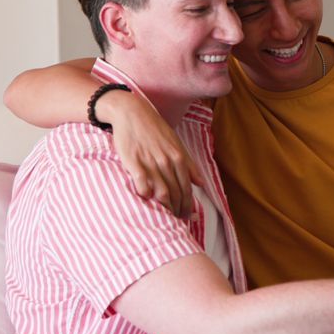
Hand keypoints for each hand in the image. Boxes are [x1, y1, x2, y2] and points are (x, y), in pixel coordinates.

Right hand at [104, 91, 205, 216]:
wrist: (131, 112)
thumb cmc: (154, 129)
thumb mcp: (176, 143)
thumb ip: (189, 164)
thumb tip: (201, 183)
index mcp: (179, 157)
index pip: (187, 189)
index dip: (188, 206)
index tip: (187, 217)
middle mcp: (167, 161)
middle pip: (175, 194)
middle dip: (178, 211)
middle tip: (176, 222)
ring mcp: (151, 162)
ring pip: (162, 193)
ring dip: (164, 208)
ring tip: (163, 217)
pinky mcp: (134, 162)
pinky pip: (142, 186)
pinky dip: (145, 197)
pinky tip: (145, 201)